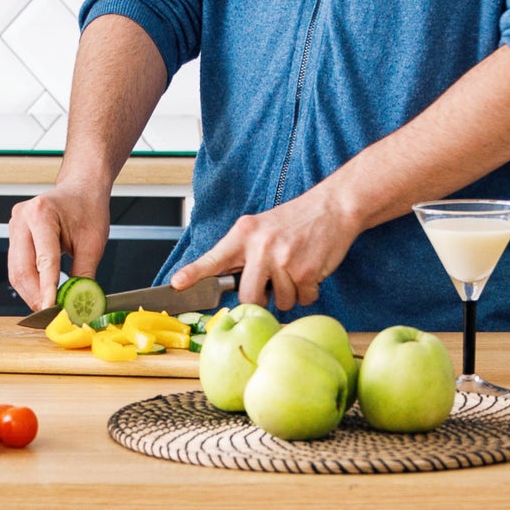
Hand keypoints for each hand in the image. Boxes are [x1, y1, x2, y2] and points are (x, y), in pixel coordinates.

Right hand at [8, 181, 110, 311]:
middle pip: (22, 269)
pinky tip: (42, 293)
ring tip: (48, 307)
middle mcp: (22, 218)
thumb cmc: (88, 208)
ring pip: (16, 271)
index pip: (43, 259)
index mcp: (42, 213)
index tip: (52, 309)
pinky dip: (29, 283)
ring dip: (31, 293)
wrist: (81, 189)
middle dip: (36, 296)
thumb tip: (78, 304)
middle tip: (52, 315)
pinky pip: (17, 266)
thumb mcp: (93, 242)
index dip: (47, 288)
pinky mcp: (14, 235)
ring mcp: (14, 226)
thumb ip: (84, 275)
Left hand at [170, 186, 361, 313]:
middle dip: (260, 299)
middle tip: (271, 286)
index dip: (194, 273)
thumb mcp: (260, 228)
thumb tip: (225, 284)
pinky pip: (303, 300)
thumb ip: (243, 253)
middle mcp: (260, 246)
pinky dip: (308, 292)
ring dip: (290, 294)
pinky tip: (310, 271)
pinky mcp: (306, 272)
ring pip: (280, 302)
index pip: (214, 258)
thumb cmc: (294, 221)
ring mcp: (283, 260)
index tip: (177, 284)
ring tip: (296, 269)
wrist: (332, 207)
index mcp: (244, 234)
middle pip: (248, 297)